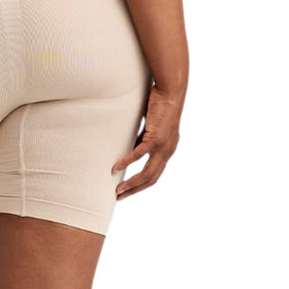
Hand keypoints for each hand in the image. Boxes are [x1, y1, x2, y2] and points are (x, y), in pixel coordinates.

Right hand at [111, 84, 182, 199]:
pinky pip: (139, 154)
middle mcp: (168, 152)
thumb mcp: (153, 125)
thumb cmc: (162, 104)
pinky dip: (127, 162)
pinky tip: (116, 168)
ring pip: (146, 173)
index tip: (129, 189)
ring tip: (118, 190)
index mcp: (168, 150)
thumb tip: (134, 145)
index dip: (142, 184)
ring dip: (131, 183)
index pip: (155, 174)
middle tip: (120, 196)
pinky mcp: (156, 138)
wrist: (171, 92)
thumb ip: (146, 137)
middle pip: (151, 179)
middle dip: (135, 190)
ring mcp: (163, 147)